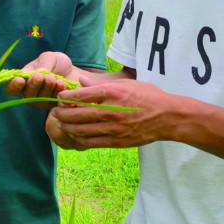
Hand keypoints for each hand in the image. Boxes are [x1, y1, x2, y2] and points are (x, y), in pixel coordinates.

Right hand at [6, 51, 82, 103]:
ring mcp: (43, 102)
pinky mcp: (55, 106)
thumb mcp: (49, 58)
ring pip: (40, 100)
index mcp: (24, 80)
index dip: (13, 86)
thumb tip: (37, 74)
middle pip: (27, 96)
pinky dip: (57, 92)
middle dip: (33, 86)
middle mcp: (30, 94)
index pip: (12, 88)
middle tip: (40, 76)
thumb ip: (43, 64)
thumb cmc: (57, 64)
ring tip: (53, 78)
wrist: (74, 71)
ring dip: (46, 88)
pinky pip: (54, 102)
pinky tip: (61, 83)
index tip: (20, 80)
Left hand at [46, 77, 170, 150]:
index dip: (67, 96)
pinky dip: (79, 138)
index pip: (82, 95)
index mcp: (113, 93)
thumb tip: (81, 81)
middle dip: (62, 113)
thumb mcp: (126, 83)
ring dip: (67, 126)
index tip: (60, 97)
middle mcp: (111, 111)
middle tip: (56, 111)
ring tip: (62, 122)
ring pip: (81, 130)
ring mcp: (114, 128)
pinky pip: (92, 142)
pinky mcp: (117, 141)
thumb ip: (101, 84)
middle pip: (77, 114)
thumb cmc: (148, 96)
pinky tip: (75, 134)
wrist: (167, 118)